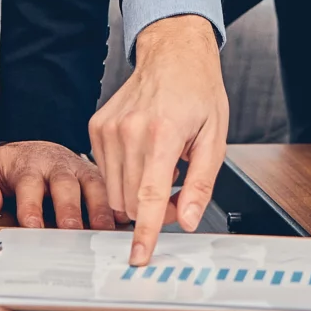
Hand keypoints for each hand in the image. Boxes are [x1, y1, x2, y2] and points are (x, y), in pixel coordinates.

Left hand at [0, 141, 114, 229]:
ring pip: (94, 186)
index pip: (29, 183)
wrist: (32, 152)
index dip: (31, 204)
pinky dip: (120, 205)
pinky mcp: (97, 181)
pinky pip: (112, 190)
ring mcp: (80, 172)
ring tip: (103, 231)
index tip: (31, 225)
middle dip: (69, 208)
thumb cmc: (7, 168)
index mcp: (28, 165)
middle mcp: (58, 167)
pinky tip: (127, 221)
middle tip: (70, 230)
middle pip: (66, 185)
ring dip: (100, 208)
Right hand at [87, 15, 227, 265]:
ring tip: (162, 169)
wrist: (172, 55)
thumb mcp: (214, 138)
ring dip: (137, 195)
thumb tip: (186, 220)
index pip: (148, 196)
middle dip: (153, 210)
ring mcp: (107, 129)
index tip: (139, 256)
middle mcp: (129, 131)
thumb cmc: (198, 92)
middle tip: (177, 193)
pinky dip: (125, 176)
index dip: (145, 232)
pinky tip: (144, 155)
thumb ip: (200, 183)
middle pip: (131, 201)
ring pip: (115, 191)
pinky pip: (105, 173)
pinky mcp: (96, 128)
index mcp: (162, 133)